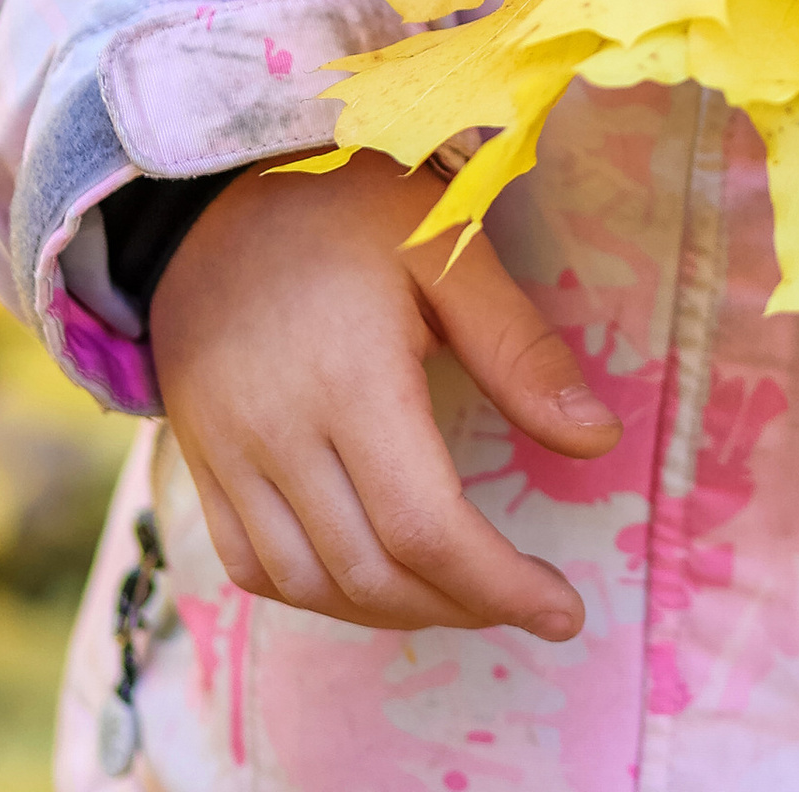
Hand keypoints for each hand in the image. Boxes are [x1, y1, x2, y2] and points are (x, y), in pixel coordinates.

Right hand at [148, 151, 618, 639]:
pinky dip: (318, 594)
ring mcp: (227, 453)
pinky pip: (252, 566)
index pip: (426, 527)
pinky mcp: (199, 459)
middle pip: (372, 571)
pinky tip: (371, 577)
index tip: (562, 611)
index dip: (500, 586)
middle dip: (461, 606)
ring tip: (462, 593)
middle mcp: (277, 431)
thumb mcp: (445, 247)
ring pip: (310, 584)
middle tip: (525, 600)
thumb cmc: (345, 203)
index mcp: (349, 377)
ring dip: (394, 611)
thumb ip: (520, 348)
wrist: (209, 187)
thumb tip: (599, 442)